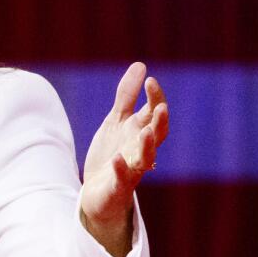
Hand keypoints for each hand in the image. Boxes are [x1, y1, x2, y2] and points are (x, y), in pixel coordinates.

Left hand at [80, 62, 168, 256]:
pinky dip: (120, 169)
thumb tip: (141, 65)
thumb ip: (127, 96)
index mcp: (141, 133)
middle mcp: (141, 150)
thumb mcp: (116, 121)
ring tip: (147, 132)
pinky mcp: (117, 185)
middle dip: (160, 122)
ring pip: (146, 158)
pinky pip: (122, 178)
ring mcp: (131, 169)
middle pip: (157, 135)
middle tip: (161, 107)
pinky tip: (116, 158)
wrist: (97, 191)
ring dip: (148, 146)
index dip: (155, 98)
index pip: (154, 114)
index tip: (150, 81)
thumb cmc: (112, 153)